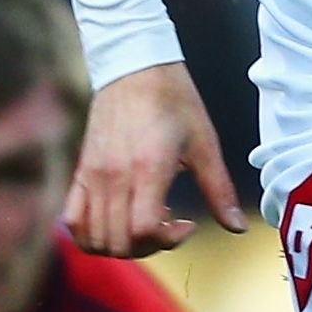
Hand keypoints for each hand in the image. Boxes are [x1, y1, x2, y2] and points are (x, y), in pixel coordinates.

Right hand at [67, 61, 245, 257]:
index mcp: (148, 168)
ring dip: (122, 244)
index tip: (186, 223)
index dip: (167, 240)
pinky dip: (91, 234)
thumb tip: (238, 227)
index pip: (143, 230)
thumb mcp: (204, 144)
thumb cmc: (173, 100)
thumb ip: (219, 191)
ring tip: (144, 222)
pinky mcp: (82, 171)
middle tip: (168, 226)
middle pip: (119, 242)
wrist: (133, 64)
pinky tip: (116, 221)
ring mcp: (93, 175)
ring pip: (95, 238)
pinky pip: (73, 220)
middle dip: (148, 247)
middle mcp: (115, 176)